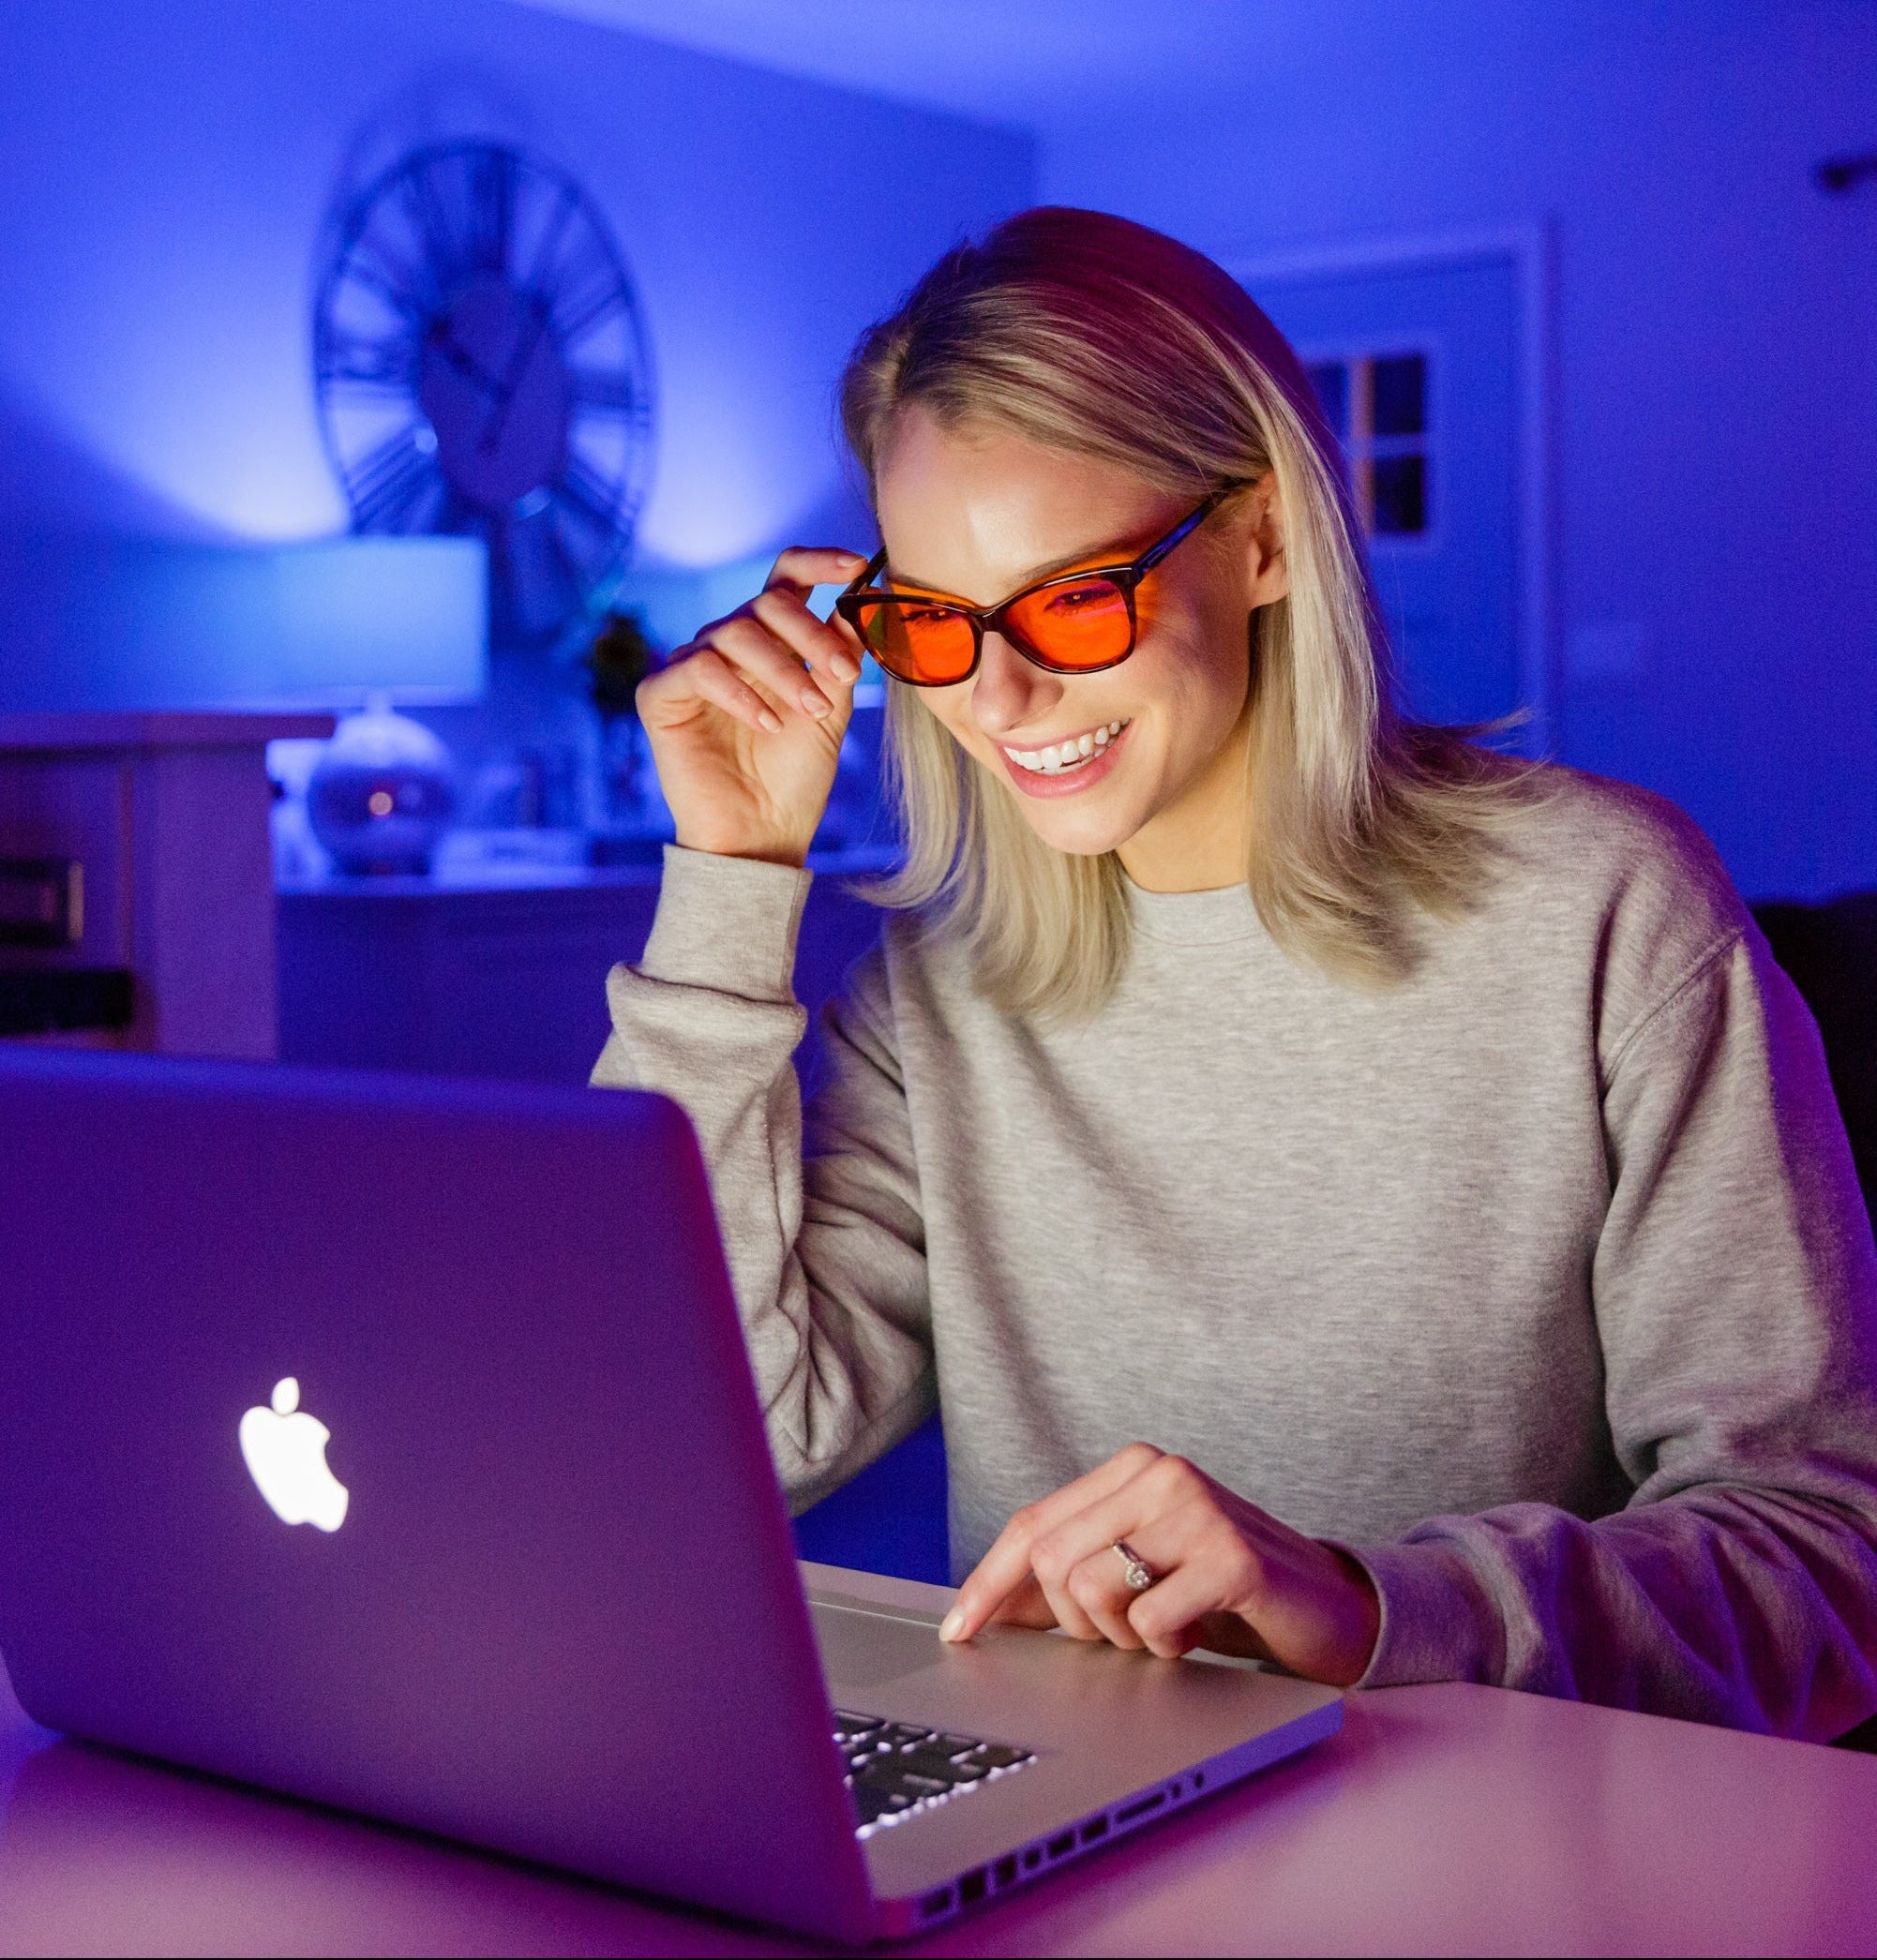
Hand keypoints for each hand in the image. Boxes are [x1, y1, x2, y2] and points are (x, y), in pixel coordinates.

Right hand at [636, 547, 869, 866]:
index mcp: (770, 641)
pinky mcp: (661, 697)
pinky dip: (739, 693)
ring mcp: (691, 667)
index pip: (785, 580)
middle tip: (844, 674)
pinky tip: (768, 725)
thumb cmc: (795, 778)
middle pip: (766, 603)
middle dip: (811, 634)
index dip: (817, 562)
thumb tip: (856, 599)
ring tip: (811, 713)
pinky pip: (699, 669)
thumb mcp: (831, 709)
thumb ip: (838, 656)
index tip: (854, 567)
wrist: (762, 837)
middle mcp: (727, 645)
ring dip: (783, 670)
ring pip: (734, 632)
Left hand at [939, 1443, 1380, 1685]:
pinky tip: (1199, 1630)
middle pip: (1054, 1563)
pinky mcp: (1233, 1557)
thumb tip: (983, 1608)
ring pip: (1095, 1590)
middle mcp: (1160, 1473)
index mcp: (1130, 1468)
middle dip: (1076, 1622)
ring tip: (1167, 1625)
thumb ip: (1063, 1583)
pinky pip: (1153, 1620)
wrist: (1326, 1606)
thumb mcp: (1135, 1576)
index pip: (1032, 1524)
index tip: (958, 1630)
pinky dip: (1167, 1646)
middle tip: (1125, 1632)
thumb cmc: (1219, 1590)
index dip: (988, 1582)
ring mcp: (1198, 1508)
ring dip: (1124, 1635)